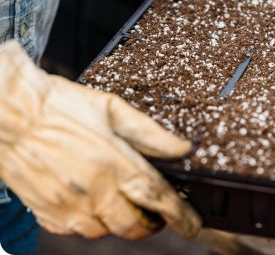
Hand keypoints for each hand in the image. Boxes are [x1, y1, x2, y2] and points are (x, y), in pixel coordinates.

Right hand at [0, 41, 200, 239]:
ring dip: (122, 221)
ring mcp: (70, 207)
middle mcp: (94, 191)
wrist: (14, 114)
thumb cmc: (63, 107)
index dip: (182, 216)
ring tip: (121, 200)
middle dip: (153, 223)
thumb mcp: (113, 110)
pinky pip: (79, 231)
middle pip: (136, 226)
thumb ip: (151, 134)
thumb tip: (182, 148)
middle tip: (155, 210)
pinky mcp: (49, 214)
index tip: (192, 225)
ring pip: (107, 232)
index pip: (159, 199)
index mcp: (115, 163)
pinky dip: (93, 221)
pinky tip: (92, 199)